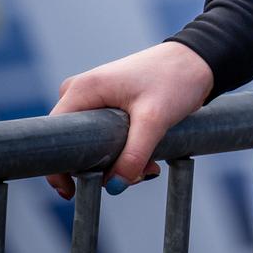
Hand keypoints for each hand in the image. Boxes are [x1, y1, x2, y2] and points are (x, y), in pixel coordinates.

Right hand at [44, 42, 214, 198]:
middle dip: (102, 166)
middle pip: (75, 143)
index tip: (73, 192)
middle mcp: (81, 92)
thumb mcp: (155, 119)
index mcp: (82, 90)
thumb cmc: (175, 80)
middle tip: (136, 174)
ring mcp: (95, 98)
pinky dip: (125, 150)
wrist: (199, 60)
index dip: (60, 168)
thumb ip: (134, 154)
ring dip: (118, 161)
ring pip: (93, 144)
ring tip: (149, 165)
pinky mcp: (109, 104)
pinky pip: (106, 137)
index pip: (53, 137)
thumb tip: (113, 187)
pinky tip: (148, 156)